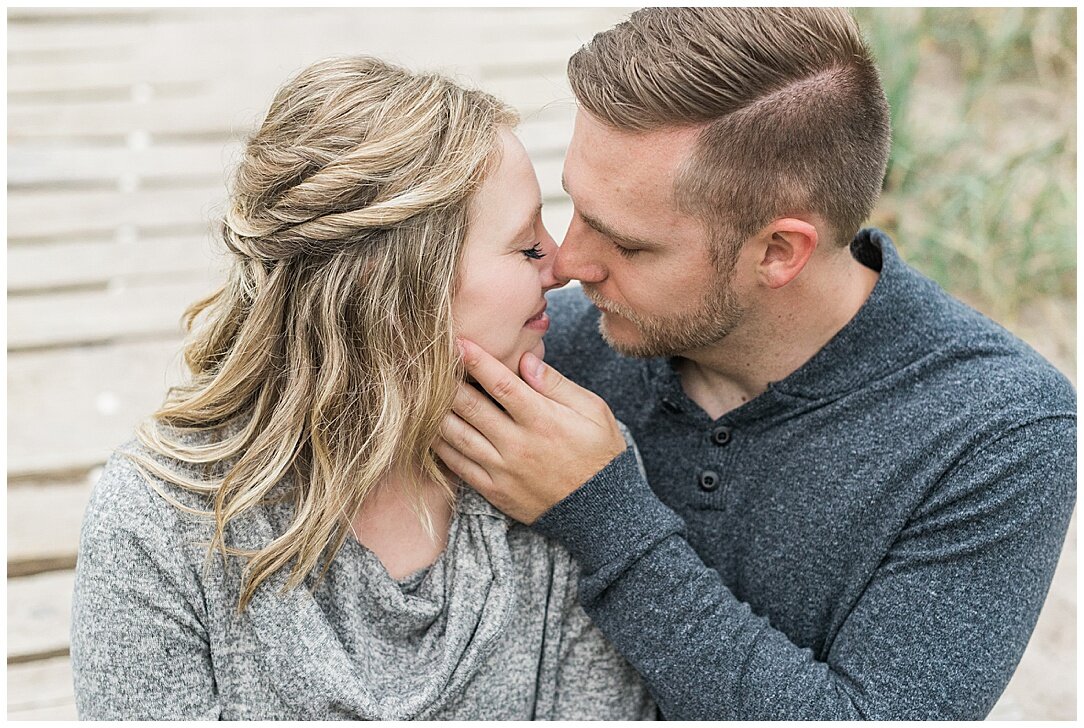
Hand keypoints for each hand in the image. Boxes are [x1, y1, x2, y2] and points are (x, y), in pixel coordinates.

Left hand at [435, 338, 627, 523]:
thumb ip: (556, 384)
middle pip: (470, 406)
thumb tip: (526, 360)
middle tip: (429, 362)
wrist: (601, 511)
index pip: (501, 383)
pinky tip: (429, 428)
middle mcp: (518, 444)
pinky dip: (439, 446)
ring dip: (436, 411)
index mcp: (543, 420)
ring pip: (457, 435)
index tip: (458, 342)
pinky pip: (457, 465)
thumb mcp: (593, 411)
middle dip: (446, 381)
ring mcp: (502, 470)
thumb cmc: (599, 452)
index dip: (476, 360)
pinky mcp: (493, 490)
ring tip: (421, 391)